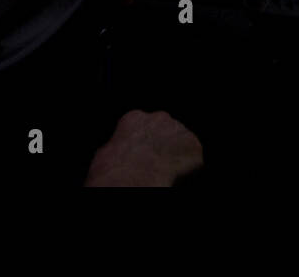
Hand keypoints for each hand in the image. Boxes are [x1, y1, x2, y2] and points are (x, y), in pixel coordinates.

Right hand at [84, 110, 202, 186]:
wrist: (132, 180)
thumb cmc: (115, 169)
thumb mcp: (104, 153)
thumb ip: (117, 145)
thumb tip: (115, 151)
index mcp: (135, 117)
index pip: (144, 123)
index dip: (146, 139)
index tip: (145, 151)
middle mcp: (159, 118)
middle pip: (165, 128)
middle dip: (164, 142)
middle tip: (158, 161)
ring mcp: (178, 130)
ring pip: (181, 141)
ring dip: (177, 153)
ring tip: (168, 170)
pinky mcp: (193, 146)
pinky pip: (194, 156)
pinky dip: (190, 165)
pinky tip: (179, 174)